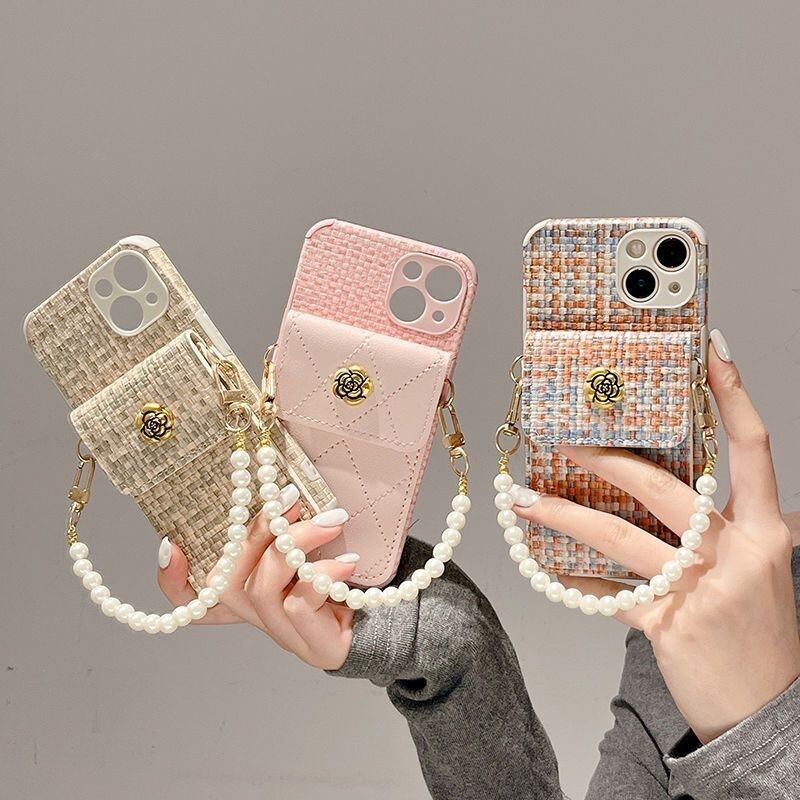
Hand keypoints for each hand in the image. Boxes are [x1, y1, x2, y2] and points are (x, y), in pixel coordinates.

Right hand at [157, 497, 356, 669]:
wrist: (385, 622)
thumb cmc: (341, 576)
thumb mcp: (309, 547)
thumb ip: (287, 528)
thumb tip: (285, 491)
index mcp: (249, 592)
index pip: (190, 598)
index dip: (172, 579)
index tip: (172, 543)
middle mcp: (256, 615)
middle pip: (227, 578)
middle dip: (257, 529)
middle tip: (293, 497)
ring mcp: (280, 632)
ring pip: (263, 585)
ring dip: (296, 542)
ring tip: (333, 521)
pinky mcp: (309, 643)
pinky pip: (298, 603)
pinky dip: (321, 575)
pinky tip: (347, 563)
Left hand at [516, 333, 799, 742]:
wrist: (767, 713)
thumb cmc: (760, 633)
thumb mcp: (761, 570)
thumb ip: (730, 528)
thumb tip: (694, 489)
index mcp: (767, 532)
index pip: (754, 449)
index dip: (734, 397)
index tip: (710, 354)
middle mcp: (735, 554)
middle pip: (661, 488)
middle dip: (606, 459)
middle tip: (565, 438)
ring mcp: (699, 590)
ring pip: (618, 537)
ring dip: (564, 514)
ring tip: (525, 498)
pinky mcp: (666, 624)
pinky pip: (610, 595)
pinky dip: (581, 582)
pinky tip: (554, 571)